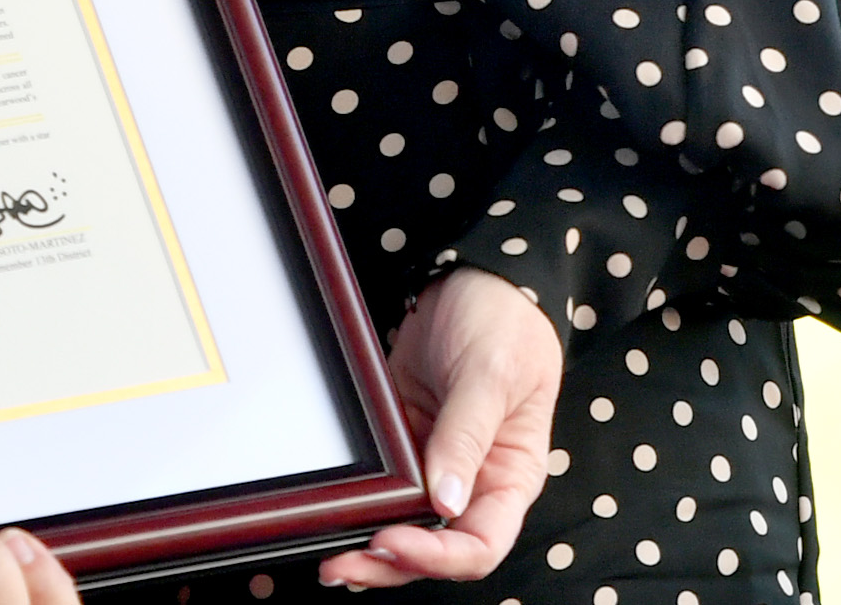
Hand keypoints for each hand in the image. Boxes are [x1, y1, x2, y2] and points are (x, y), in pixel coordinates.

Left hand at [318, 268, 560, 586]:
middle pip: (436, 546)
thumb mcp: (491, 376)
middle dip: (391, 563)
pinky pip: (384, 488)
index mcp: (510, 476)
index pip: (480, 544)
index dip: (438, 557)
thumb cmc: (504, 323)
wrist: (475, 277)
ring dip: (369, 546)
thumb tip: (446, 500)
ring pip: (405, 525)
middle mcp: (475, 481)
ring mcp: (436, 464)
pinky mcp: (404, 441)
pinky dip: (361, 508)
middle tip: (342, 565)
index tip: (393, 540)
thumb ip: (467, 437)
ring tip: (330, 559)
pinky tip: (333, 520)